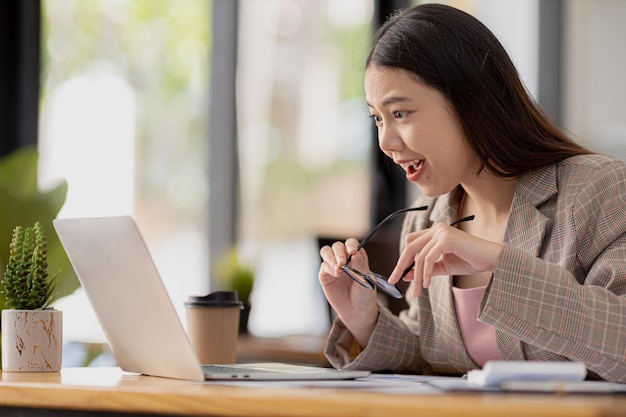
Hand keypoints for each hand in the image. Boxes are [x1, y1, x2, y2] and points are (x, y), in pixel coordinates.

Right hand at [318, 238, 378, 346]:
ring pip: (327, 252)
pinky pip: (324, 266)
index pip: (351, 244)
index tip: (353, 251)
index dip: (351, 245)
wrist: (357, 312)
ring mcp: (334, 267)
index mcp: (357, 257)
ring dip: (331, 257)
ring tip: (339, 268)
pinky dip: (329, 268)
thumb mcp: (367, 280)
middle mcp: (344, 259)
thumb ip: (361, 266)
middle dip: (339, 252)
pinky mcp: (325, 276)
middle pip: (337, 246)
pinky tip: (336, 274)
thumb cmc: (364, 295)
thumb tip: (355, 253)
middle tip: (343, 261)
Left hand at [388, 223, 502, 296]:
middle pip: (410, 247)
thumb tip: (406, 275)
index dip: (403, 258)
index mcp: (435, 231)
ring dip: (416, 276)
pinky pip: (429, 258)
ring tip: (417, 292)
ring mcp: (441, 232)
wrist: (491, 260)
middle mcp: (437, 228)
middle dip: (401, 265)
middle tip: (393, 281)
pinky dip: (426, 273)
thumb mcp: (443, 267)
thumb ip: (425, 269)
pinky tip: (427, 284)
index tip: (398, 274)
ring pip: (419, 256)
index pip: (411, 242)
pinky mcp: (446, 239)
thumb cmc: (470, 261)